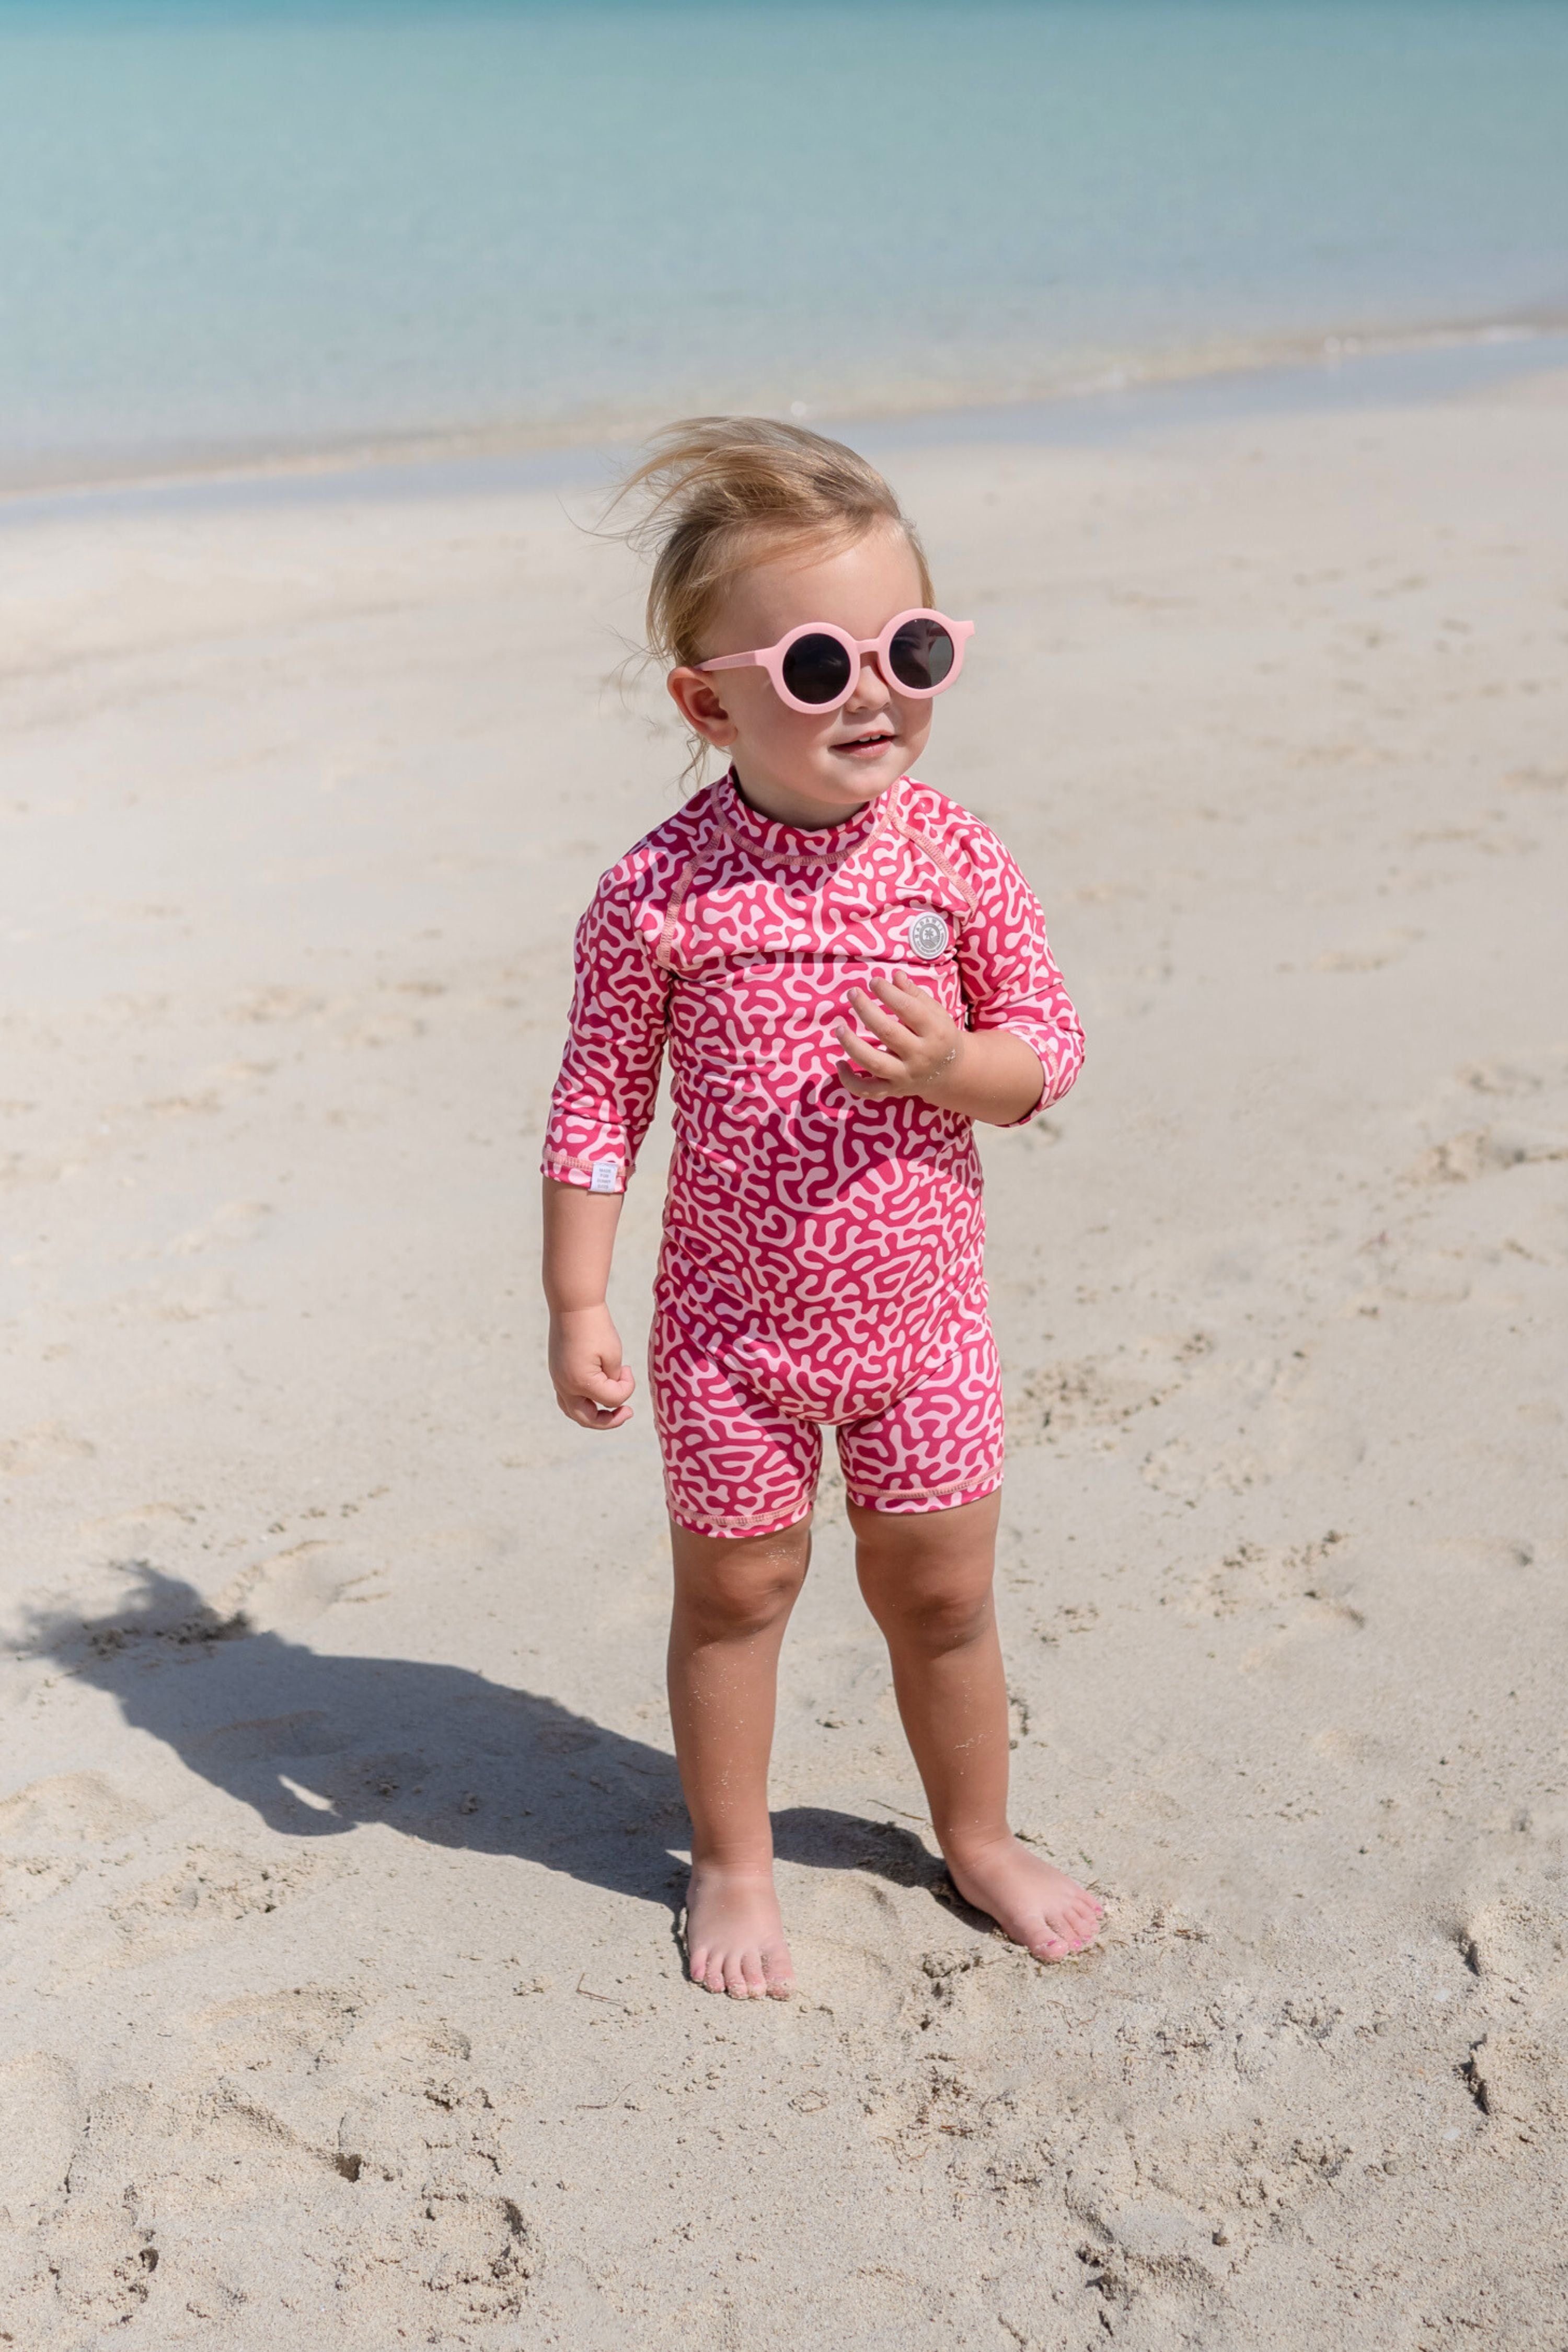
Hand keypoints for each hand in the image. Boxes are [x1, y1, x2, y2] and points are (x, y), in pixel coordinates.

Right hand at [549, 1304, 634, 1428]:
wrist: (572, 1305)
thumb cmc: (596, 1326)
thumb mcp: (613, 1354)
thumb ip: (614, 1380)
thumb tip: (611, 1391)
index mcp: (580, 1382)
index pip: (611, 1400)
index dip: (627, 1387)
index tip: (629, 1368)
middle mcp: (565, 1386)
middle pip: (587, 1419)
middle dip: (609, 1421)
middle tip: (628, 1413)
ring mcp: (557, 1380)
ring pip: (573, 1411)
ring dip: (593, 1415)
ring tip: (610, 1411)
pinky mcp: (556, 1372)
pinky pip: (567, 1397)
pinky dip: (583, 1402)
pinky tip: (596, 1394)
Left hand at [834, 972, 964, 1102]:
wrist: (949, 1073)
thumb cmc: (938, 1035)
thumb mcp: (935, 1013)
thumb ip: (915, 995)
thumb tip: (896, 975)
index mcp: (935, 1033)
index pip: (909, 1009)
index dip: (888, 993)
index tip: (874, 981)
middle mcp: (921, 1056)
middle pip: (888, 1033)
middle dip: (866, 1010)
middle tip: (853, 993)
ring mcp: (905, 1075)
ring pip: (874, 1063)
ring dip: (852, 1045)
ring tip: (839, 1028)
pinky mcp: (893, 1090)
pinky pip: (868, 1090)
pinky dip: (850, 1081)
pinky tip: (839, 1063)